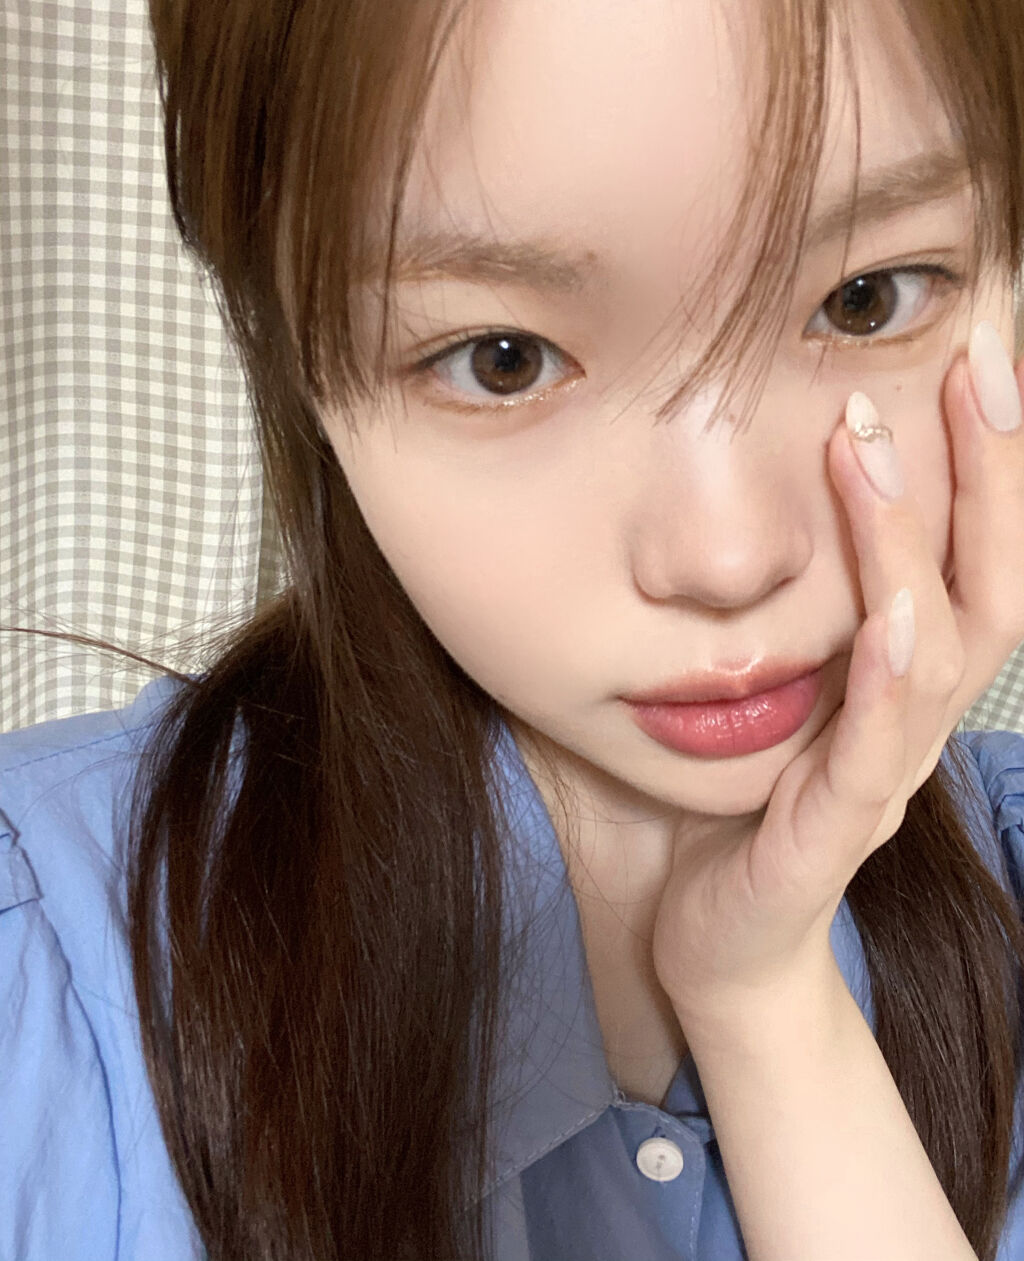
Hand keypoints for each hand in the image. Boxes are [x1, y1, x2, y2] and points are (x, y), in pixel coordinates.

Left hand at [651, 327, 1023, 1033]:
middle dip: (990, 475)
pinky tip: (887, 620)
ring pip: (932, 657)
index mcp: (901, 686)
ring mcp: (880, 784)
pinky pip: (871, 757)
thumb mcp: (777, 693)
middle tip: (973, 362)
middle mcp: (912, 726)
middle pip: (988, 589)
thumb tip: (762, 500)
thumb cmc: (743, 809)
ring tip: (874, 449)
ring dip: (908, 547)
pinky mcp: (828, 840)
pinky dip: (885, 683)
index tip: (975, 356)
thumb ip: (792, 613)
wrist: (721, 944)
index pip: (970, 561)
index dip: (991, 465)